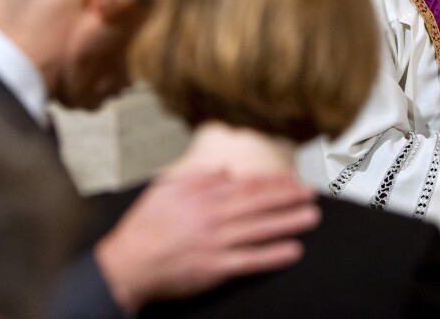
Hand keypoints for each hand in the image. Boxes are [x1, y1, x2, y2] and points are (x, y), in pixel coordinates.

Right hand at [93, 171, 320, 311]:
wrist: (128, 263)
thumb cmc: (144, 226)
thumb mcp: (165, 189)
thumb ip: (197, 178)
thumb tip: (225, 171)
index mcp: (202, 196)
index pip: (246, 185)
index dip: (272, 182)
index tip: (292, 179)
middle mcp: (213, 216)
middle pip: (258, 204)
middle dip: (288, 197)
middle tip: (312, 194)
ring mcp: (215, 242)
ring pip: (260, 229)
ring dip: (288, 222)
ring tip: (311, 217)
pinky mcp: (215, 268)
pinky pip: (250, 260)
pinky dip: (273, 255)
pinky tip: (293, 250)